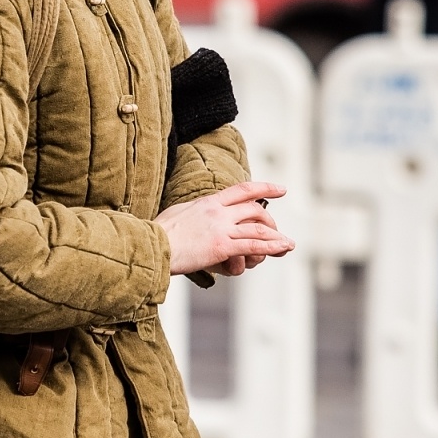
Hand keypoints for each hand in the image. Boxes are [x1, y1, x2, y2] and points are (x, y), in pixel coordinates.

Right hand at [157, 181, 292, 275]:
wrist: (150, 244)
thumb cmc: (157, 232)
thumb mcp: (178, 213)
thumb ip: (192, 211)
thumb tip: (193, 212)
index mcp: (208, 202)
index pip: (243, 190)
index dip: (265, 188)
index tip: (281, 189)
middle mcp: (218, 212)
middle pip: (255, 209)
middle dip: (270, 219)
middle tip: (276, 229)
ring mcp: (221, 229)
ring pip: (258, 228)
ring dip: (277, 236)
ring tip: (287, 244)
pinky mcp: (221, 247)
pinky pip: (253, 245)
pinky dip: (271, 247)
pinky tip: (282, 249)